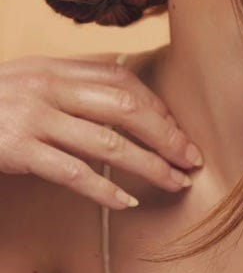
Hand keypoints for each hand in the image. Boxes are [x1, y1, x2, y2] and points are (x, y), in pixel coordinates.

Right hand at [0, 56, 202, 208]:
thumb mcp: (27, 83)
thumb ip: (68, 86)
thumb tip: (120, 99)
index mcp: (55, 68)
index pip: (124, 83)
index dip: (159, 110)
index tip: (180, 133)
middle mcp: (48, 86)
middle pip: (127, 108)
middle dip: (167, 135)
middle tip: (193, 159)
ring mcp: (31, 116)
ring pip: (108, 142)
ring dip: (150, 165)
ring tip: (175, 183)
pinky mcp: (15, 148)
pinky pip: (71, 172)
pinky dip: (104, 190)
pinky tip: (127, 204)